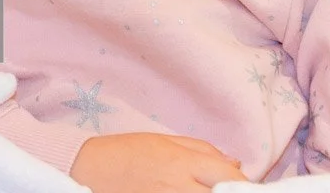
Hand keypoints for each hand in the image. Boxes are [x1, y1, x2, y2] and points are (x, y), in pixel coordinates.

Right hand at [70, 132, 245, 192]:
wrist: (87, 172)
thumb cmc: (125, 153)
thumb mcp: (163, 140)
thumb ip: (203, 150)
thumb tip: (235, 164)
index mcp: (183, 163)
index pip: (231, 178)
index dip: (242, 183)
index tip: (240, 184)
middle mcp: (180, 188)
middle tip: (229, 191)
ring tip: (207, 191)